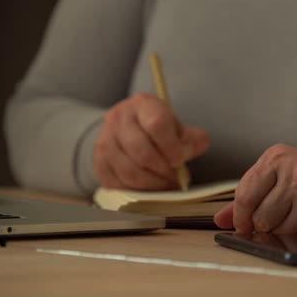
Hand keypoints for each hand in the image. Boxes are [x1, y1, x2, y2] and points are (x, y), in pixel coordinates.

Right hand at [94, 93, 209, 189]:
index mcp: (143, 104)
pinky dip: (138, 192)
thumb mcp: (178, 128)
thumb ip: (192, 138)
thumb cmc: (159, 131)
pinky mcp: (99, 163)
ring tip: (167, 186)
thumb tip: (197, 146)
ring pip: (129, 171)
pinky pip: (118, 184)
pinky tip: (152, 190)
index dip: (171, 147)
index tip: (179, 161)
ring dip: (153, 184)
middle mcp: (119, 118)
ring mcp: (105, 140)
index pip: (157, 124)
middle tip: (176, 179)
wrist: (130, 132)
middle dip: (163, 170)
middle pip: (141, 151)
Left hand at [214, 144, 296, 240]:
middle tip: (282, 216)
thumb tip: (221, 219)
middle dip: (266, 224)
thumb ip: (248, 195)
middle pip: (260, 218)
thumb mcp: (278, 175)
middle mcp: (296, 173)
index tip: (244, 224)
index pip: (244, 196)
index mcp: (277, 158)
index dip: (241, 217)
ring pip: (280, 230)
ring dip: (286, 231)